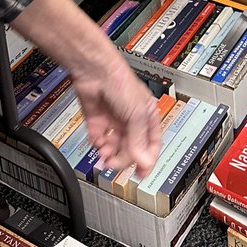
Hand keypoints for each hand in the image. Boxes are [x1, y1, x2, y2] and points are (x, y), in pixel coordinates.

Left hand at [69, 53, 160, 176]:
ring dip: (110, 154)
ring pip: (114, 147)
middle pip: (131, 149)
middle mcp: (131, 120)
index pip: (151, 144)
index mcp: (147, 116)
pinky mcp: (98, 122)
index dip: (147, 160)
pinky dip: (99, 146)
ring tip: (105, 155)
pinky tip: (99, 145)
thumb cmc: (120, 83)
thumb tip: (143, 162)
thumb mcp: (137, 114)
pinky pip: (99, 141)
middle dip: (123, 159)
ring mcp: (114, 121)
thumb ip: (138, 140)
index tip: (140, 174)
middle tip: (116, 164)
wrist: (95, 71)